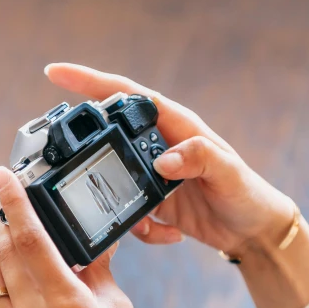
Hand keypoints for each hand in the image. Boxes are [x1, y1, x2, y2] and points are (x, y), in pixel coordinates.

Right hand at [45, 63, 294, 255]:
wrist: (253, 230)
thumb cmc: (248, 194)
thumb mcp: (229, 173)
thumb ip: (200, 157)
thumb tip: (163, 159)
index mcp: (176, 126)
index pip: (126, 96)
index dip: (90, 82)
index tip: (55, 73)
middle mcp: (159, 145)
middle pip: (109, 136)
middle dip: (91, 153)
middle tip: (82, 171)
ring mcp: (153, 174)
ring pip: (113, 180)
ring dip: (118, 203)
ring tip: (150, 221)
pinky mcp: (153, 202)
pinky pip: (130, 212)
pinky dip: (141, 228)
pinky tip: (169, 234)